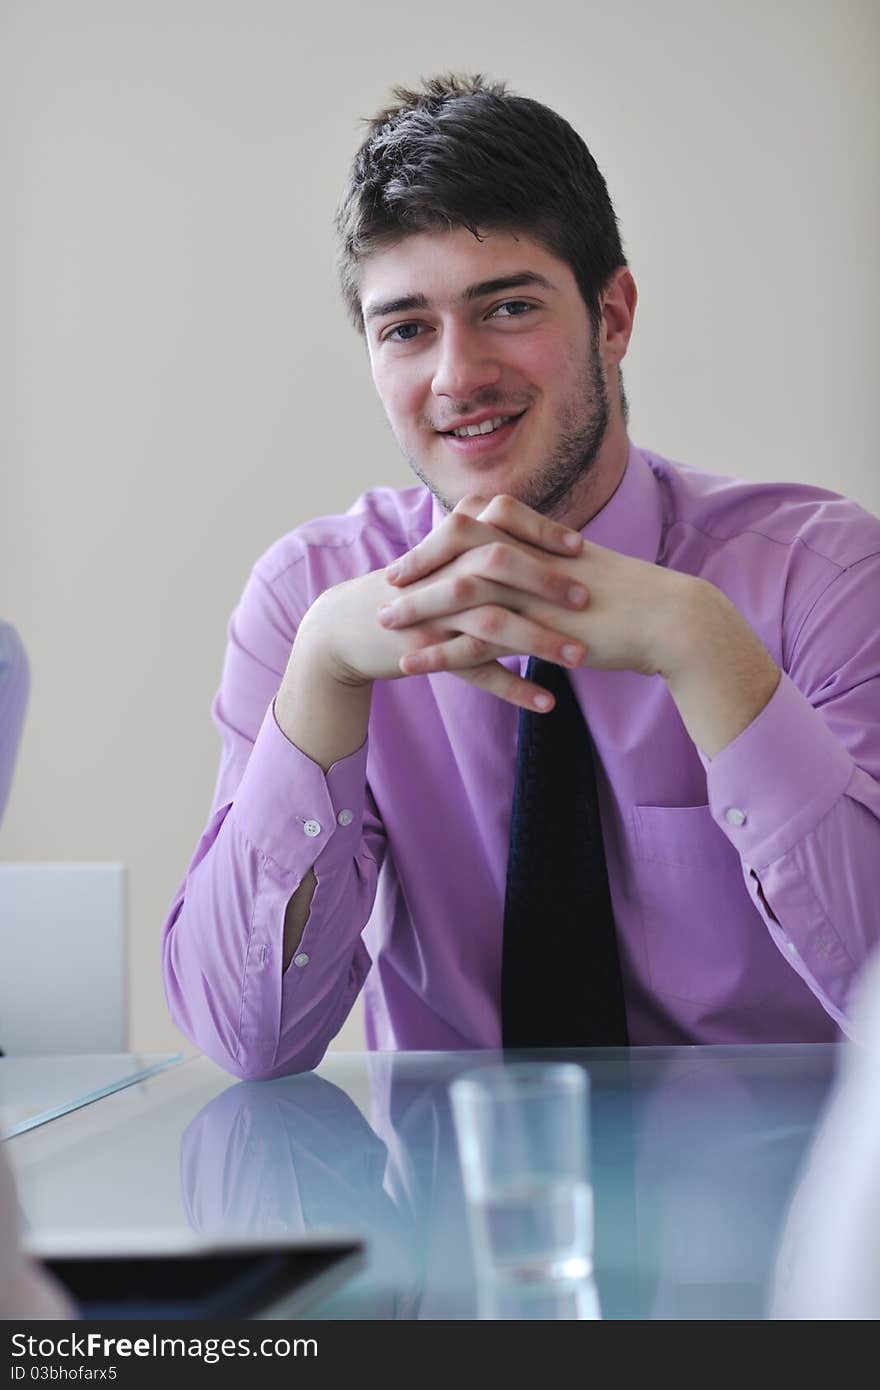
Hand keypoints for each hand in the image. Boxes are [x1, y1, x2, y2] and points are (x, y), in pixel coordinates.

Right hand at [298, 495, 590, 710]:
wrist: (349, 626)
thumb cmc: (407, 588)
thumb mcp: (440, 554)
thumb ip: (480, 536)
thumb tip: (533, 527)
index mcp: (450, 542)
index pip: (501, 520)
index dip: (542, 531)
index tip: (580, 546)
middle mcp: (442, 573)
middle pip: (498, 564)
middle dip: (545, 581)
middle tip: (586, 599)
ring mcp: (434, 615)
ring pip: (492, 622)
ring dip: (539, 641)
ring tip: (580, 659)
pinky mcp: (427, 654)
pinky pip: (475, 672)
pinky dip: (513, 688)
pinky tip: (546, 703)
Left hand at [379, 493, 693, 679]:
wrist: (671, 620)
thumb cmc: (637, 598)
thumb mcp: (590, 566)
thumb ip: (555, 559)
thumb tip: (536, 561)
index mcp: (541, 538)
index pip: (475, 523)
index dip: (439, 538)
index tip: (415, 553)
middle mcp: (531, 558)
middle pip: (457, 551)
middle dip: (418, 566)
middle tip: (388, 582)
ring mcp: (533, 593)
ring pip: (459, 595)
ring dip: (418, 609)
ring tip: (386, 624)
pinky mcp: (538, 631)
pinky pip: (476, 643)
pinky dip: (440, 653)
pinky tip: (414, 665)